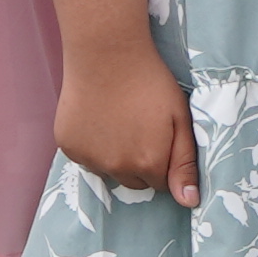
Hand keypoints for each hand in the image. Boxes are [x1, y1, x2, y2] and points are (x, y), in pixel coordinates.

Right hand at [55, 43, 198, 202]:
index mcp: (148, 164)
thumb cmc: (151, 82)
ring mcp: (89, 159)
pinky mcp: (68, 146)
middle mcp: (117, 168)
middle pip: (134, 182)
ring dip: (115, 156)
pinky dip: (92, 145)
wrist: (107, 54)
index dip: (163, 162)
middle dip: (140, 163)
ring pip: (108, 170)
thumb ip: (184, 163)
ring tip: (119, 120)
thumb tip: (189, 202)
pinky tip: (98, 117)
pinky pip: (85, 157)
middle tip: (140, 128)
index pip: (161, 184)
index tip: (161, 137)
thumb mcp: (180, 118)